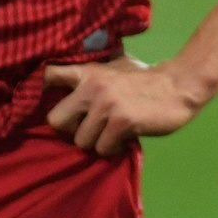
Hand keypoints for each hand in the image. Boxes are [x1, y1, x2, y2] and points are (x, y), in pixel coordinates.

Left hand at [42, 56, 211, 155]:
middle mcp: (92, 87)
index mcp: (88, 72)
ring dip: (96, 143)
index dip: (37, 91)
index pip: (48, 76)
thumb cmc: (146, 80)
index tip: (37, 103)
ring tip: (113, 134)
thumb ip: (92, 76)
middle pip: (56, 121)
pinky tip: (125, 139)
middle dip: (72, 131)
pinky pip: (102, 149)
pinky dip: (113, 149)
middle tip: (91, 129)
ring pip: (81, 141)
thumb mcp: (115, 68)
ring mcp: (107, 104)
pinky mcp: (122, 121)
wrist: (180, 86)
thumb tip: (68, 86)